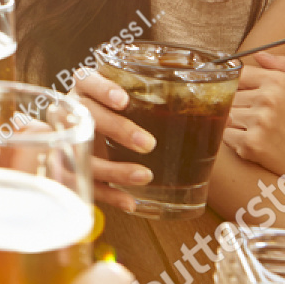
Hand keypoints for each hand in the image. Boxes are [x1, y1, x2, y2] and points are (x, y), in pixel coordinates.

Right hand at [69, 68, 154, 211]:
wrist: (86, 142)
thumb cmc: (121, 118)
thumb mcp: (133, 105)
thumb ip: (159, 105)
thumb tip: (218, 117)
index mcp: (86, 90)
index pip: (87, 81)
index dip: (103, 89)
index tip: (124, 101)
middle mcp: (72, 113)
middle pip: (86, 116)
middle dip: (116, 129)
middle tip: (148, 143)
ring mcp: (66, 142)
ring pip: (82, 155)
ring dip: (113, 168)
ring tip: (145, 176)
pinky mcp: (68, 171)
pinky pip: (85, 184)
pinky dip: (109, 195)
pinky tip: (131, 203)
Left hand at [222, 53, 284, 175]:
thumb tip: (259, 54)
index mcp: (281, 81)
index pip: (240, 73)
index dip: (240, 85)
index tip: (245, 95)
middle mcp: (269, 99)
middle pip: (231, 95)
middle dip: (239, 106)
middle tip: (257, 118)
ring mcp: (259, 122)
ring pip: (227, 114)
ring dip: (236, 123)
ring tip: (258, 131)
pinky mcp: (251, 144)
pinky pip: (226, 134)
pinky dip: (234, 139)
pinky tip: (254, 142)